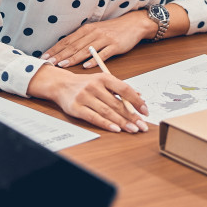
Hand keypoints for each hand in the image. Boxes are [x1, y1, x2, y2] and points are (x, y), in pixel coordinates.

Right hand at [27, 64, 148, 132]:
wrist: (61, 84)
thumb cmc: (85, 83)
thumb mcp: (103, 80)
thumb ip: (119, 88)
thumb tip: (139, 96)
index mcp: (104, 77)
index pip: (124, 89)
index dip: (136, 101)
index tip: (145, 110)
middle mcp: (95, 86)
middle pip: (117, 103)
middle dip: (132, 116)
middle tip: (143, 125)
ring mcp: (85, 97)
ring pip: (107, 112)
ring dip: (122, 122)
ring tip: (133, 129)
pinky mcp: (76, 108)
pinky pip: (94, 118)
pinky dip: (106, 124)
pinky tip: (116, 129)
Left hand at [42, 10, 155, 68]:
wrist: (134, 24)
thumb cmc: (114, 29)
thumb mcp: (96, 30)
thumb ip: (83, 39)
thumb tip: (67, 50)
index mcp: (87, 29)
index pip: (67, 40)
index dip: (55, 49)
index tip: (44, 57)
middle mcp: (94, 33)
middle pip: (74, 46)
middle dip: (59, 55)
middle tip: (48, 63)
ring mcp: (104, 39)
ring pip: (85, 50)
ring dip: (73, 58)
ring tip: (62, 65)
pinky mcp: (115, 45)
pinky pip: (103, 54)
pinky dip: (94, 60)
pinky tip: (86, 65)